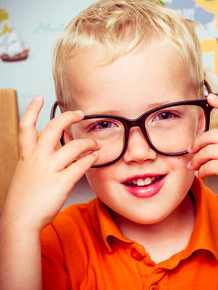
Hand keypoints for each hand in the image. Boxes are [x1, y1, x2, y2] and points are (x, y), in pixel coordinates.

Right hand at [2, 95, 99, 231]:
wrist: (20, 221)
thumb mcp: (26, 174)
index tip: (39, 98)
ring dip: (89, 143)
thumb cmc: (24, 199)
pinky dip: (91, 159)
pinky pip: (81, 165)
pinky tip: (95, 157)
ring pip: (74, 146)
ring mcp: (49, 169)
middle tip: (80, 113)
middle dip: (68, 117)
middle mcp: (37, 158)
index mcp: (26, 156)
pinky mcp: (61, 182)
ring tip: (96, 144)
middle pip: (53, 128)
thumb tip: (55, 153)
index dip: (31, 110)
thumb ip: (38, 161)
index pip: (25, 127)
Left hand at [188, 94, 217, 212]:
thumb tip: (209, 147)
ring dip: (197, 160)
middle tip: (190, 150)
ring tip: (193, 166)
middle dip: (197, 142)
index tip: (210, 97)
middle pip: (213, 134)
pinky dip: (202, 171)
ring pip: (210, 151)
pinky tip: (201, 174)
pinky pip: (212, 166)